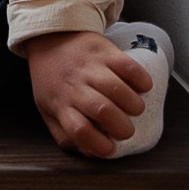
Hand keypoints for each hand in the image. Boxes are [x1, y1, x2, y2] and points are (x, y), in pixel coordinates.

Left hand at [25, 29, 152, 157]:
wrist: (50, 36)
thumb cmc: (52, 78)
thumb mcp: (47, 107)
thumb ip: (63, 133)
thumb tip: (88, 153)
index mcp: (59, 103)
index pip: (78, 130)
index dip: (99, 145)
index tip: (110, 149)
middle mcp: (74, 86)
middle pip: (102, 111)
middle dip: (122, 127)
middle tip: (126, 129)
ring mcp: (89, 67)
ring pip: (118, 90)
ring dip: (134, 105)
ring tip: (134, 108)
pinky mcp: (105, 51)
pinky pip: (129, 67)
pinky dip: (142, 81)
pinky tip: (141, 87)